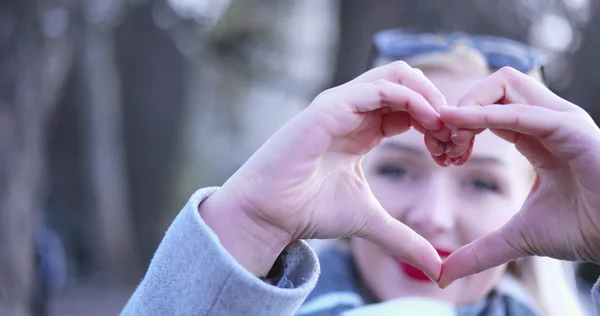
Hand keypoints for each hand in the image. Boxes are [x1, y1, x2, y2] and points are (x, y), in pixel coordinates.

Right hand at [200, 61, 449, 277]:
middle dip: (439, 106)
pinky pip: (381, 88)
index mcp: (362, 129)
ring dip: (431, 98)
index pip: (410, 107)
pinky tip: (429, 123)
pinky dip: (413, 99)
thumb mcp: (370, 221)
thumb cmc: (309, 212)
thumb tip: (437, 270)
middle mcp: (353, 111)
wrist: (270, 214)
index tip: (453, 153)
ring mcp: (341, 105)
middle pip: (409, 83)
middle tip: (455, 139)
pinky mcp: (331, 106)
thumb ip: (404, 239)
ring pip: (399, 76)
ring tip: (445, 129)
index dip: (437, 123)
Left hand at [437, 67, 599, 287]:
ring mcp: (560, 120)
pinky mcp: (573, 129)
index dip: (457, 124)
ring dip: (468, 108)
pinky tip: (458, 126)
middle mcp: (546, 119)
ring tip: (453, 145)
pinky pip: (523, 112)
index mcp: (534, 135)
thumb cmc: (582, 230)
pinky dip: (486, 116)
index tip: (440, 156)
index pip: (486, 107)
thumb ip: (479, 250)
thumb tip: (443, 275)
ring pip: (504, 83)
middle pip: (492, 85)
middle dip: (458, 108)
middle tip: (442, 147)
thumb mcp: (517, 238)